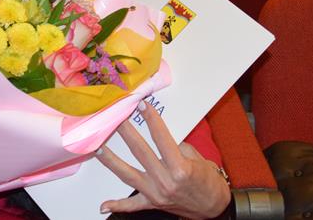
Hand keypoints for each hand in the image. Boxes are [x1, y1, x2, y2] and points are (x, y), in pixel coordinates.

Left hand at [96, 102, 230, 218]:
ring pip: (128, 175)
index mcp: (180, 169)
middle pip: (140, 152)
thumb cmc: (208, 182)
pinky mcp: (152, 204)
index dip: (151, 120)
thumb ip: (176, 148)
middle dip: (126, 132)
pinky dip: (117, 205)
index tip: (141, 104)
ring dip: (111, 161)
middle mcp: (166, 182)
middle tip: (116, 116)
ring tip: (97, 148)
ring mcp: (156, 194)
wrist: (214, 208)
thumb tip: (158, 135)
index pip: (161, 139)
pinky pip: (132, 205)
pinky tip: (103, 205)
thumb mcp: (197, 160)